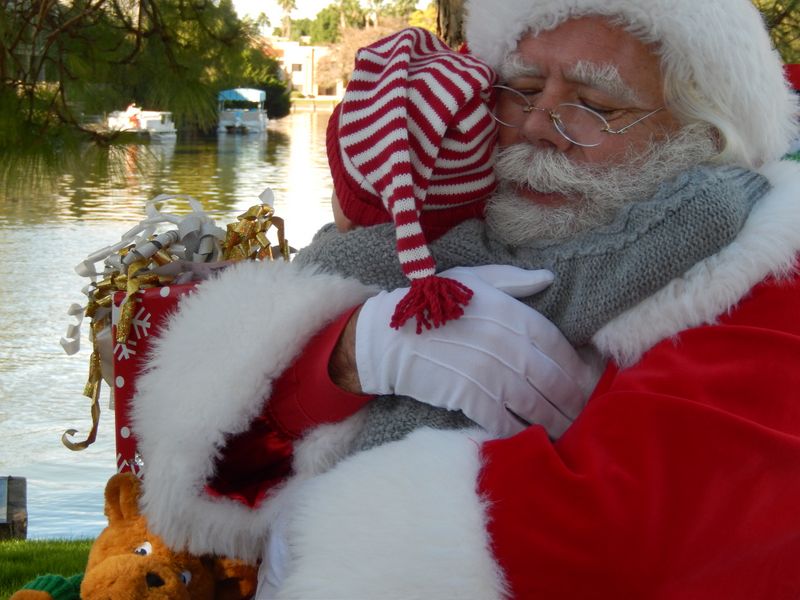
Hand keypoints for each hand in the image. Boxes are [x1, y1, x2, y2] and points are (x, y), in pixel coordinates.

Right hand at [355, 265, 590, 438]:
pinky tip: (532, 440)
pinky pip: (506, 421)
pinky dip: (522, 434)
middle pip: (552, 380)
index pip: (556, 345)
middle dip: (572, 402)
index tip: (585, 382)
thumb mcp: (471, 279)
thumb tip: (548, 278)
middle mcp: (507, 345)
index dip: (574, 368)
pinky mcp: (471, 398)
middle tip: (584, 416)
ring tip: (567, 433)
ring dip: (554, 422)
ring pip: (535, 405)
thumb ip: (512, 280)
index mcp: (511, 314)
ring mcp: (490, 373)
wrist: (389, 337)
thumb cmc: (430, 303)